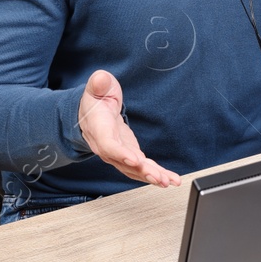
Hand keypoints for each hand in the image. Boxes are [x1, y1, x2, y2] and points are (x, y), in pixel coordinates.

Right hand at [77, 69, 179, 187]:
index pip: (108, 144)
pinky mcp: (129, 154)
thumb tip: (101, 79)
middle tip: (158, 178)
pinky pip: (141, 167)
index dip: (120, 153)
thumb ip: (99, 83)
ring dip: (151, 176)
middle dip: (141, 171)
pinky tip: (169, 179)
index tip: (134, 160)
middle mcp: (106, 145)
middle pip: (123, 163)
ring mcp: (118, 153)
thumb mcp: (97, 86)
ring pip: (133, 169)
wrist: (91, 112)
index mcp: (98, 127)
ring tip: (168, 182)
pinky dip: (155, 174)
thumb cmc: (96, 99)